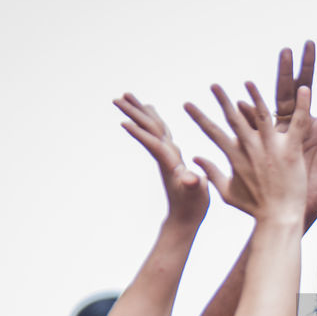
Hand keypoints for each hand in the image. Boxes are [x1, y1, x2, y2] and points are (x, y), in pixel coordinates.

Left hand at [114, 93, 209, 226]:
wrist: (184, 218)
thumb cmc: (192, 207)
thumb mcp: (197, 195)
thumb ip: (193, 185)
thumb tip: (188, 179)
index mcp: (170, 163)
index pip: (153, 144)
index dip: (140, 133)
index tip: (122, 121)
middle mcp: (165, 156)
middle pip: (148, 130)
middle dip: (134, 114)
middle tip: (118, 97)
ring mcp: (167, 156)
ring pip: (152, 128)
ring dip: (139, 113)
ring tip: (126, 96)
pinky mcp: (171, 157)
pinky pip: (160, 133)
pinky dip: (153, 120)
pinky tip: (151, 112)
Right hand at [185, 81, 310, 223]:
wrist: (278, 217)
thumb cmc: (255, 208)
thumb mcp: (227, 193)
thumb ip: (212, 173)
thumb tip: (197, 158)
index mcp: (235, 157)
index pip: (212, 132)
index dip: (198, 117)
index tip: (186, 103)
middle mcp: (250, 148)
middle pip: (233, 118)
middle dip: (222, 100)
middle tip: (213, 85)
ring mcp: (270, 148)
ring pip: (262, 114)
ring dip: (255, 96)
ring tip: (248, 83)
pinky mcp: (290, 150)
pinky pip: (297, 123)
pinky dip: (302, 106)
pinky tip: (305, 90)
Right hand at [272, 41, 316, 228]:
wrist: (300, 212)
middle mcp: (305, 124)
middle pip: (306, 88)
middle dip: (307, 66)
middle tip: (307, 44)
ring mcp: (286, 130)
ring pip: (284, 96)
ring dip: (284, 75)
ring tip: (285, 53)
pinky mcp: (270, 140)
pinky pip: (261, 119)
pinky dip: (256, 104)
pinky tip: (252, 90)